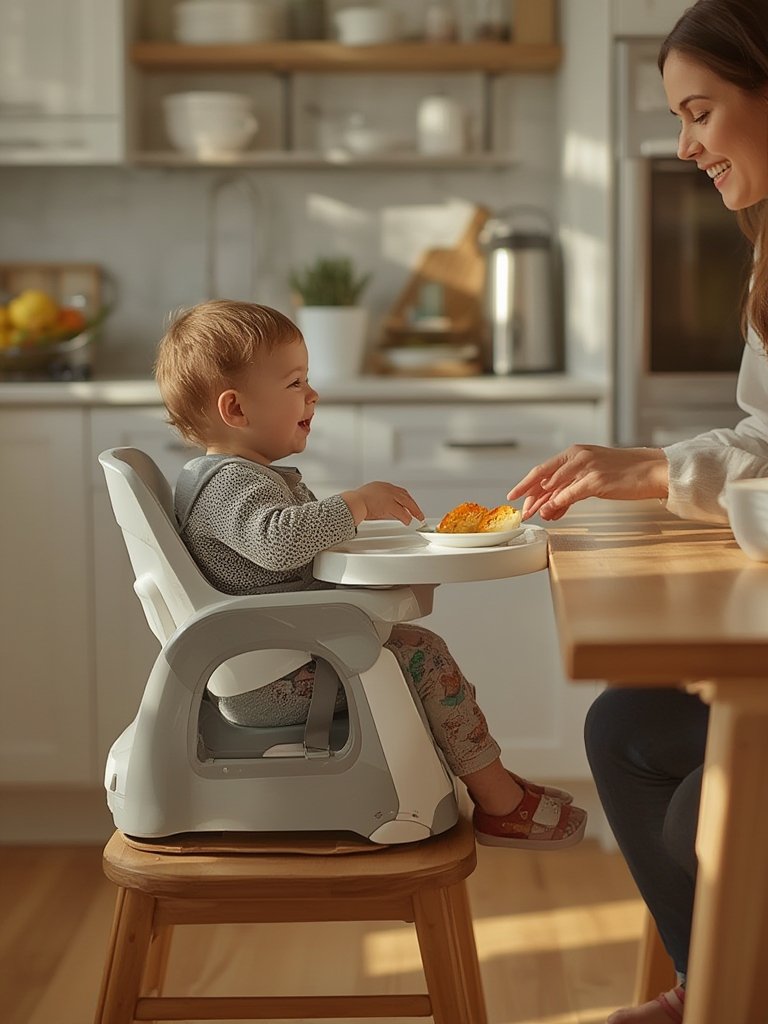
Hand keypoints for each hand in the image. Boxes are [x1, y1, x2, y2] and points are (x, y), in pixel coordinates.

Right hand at [341, 481, 424, 525]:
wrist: (353, 503)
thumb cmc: (356, 502)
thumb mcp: (368, 498)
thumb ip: (378, 502)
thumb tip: (382, 511)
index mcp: (382, 485)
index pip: (399, 491)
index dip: (406, 498)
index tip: (409, 504)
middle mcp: (387, 488)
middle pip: (405, 496)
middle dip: (413, 505)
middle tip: (418, 513)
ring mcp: (389, 496)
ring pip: (406, 503)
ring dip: (413, 511)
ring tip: (416, 517)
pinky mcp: (389, 505)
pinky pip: (401, 512)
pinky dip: (406, 518)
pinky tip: (408, 522)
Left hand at [506, 445, 669, 520]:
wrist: (651, 470)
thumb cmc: (624, 473)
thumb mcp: (592, 475)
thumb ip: (570, 488)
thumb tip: (551, 506)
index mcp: (575, 452)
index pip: (543, 469)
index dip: (527, 484)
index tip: (516, 496)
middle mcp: (578, 456)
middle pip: (542, 476)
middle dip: (529, 495)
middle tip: (522, 510)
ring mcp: (586, 467)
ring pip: (553, 486)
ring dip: (541, 503)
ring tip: (534, 515)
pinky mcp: (596, 480)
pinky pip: (570, 494)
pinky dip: (556, 504)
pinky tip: (549, 512)